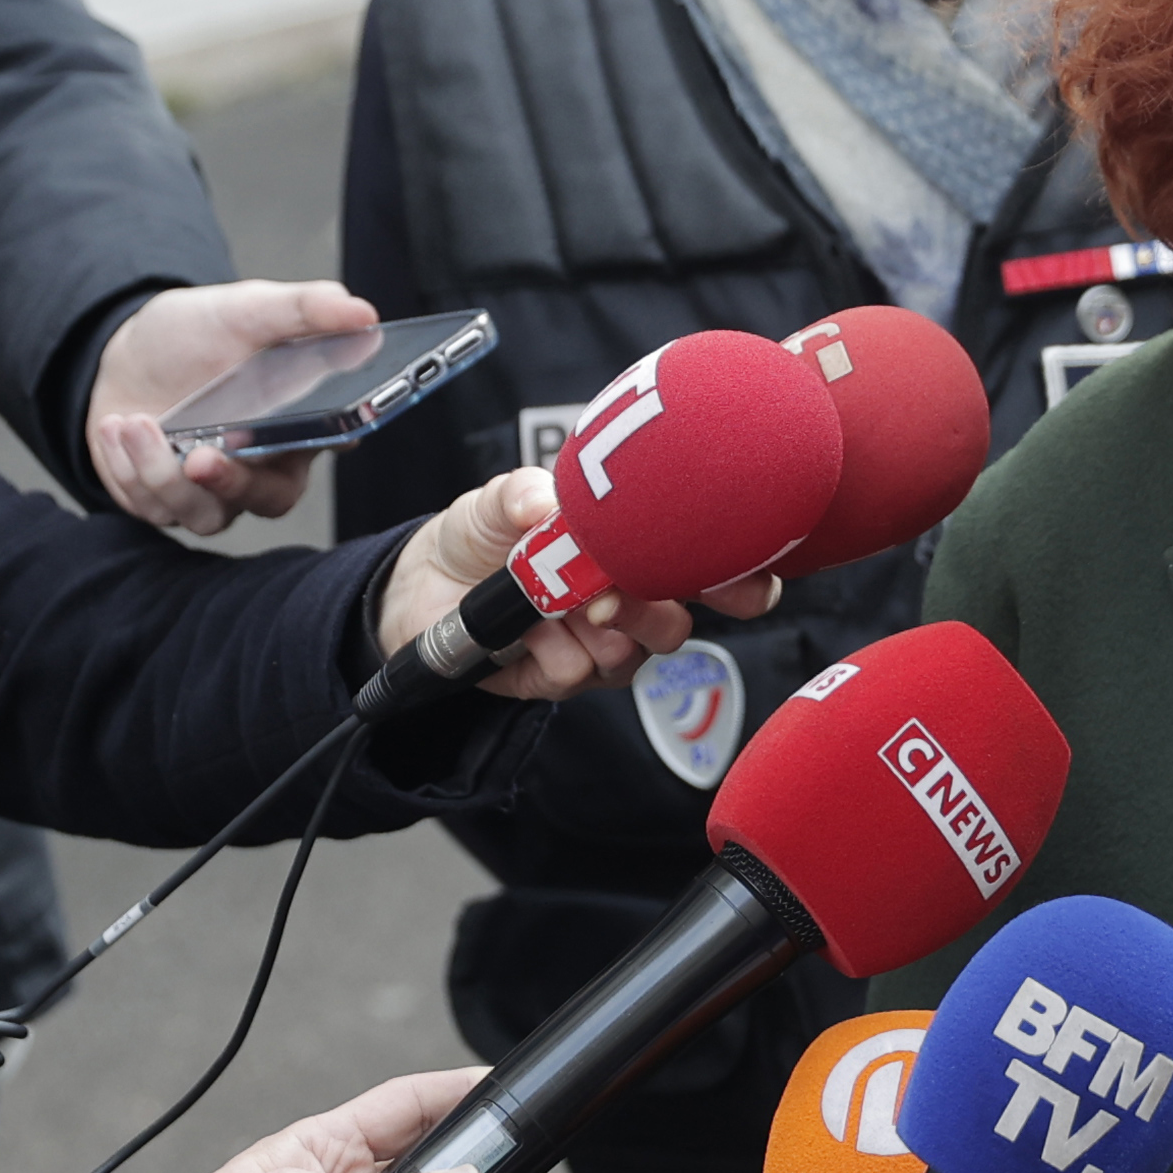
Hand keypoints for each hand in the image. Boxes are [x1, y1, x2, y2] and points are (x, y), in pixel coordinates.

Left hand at [88, 279, 377, 533]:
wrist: (130, 354)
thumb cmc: (196, 335)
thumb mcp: (246, 309)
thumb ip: (303, 308)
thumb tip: (362, 312)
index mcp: (300, 420)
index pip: (333, 444)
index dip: (320, 446)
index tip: (292, 435)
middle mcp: (264, 466)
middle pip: (270, 500)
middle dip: (232, 485)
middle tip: (200, 458)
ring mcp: (216, 493)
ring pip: (205, 514)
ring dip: (161, 472)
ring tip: (134, 421)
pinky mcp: (168, 504)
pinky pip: (154, 509)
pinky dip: (129, 469)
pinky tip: (116, 428)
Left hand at [375, 468, 786, 705]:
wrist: (422, 584)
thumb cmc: (482, 533)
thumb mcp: (500, 499)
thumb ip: (526, 494)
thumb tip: (544, 501)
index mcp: (634, 549)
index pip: (707, 568)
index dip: (741, 576)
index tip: (750, 578)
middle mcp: (628, 600)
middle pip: (678, 623)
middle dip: (653, 611)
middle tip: (611, 594)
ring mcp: (597, 644)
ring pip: (633, 656)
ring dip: (598, 632)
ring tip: (557, 608)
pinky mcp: (562, 678)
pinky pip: (577, 676)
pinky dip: (549, 651)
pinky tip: (525, 633)